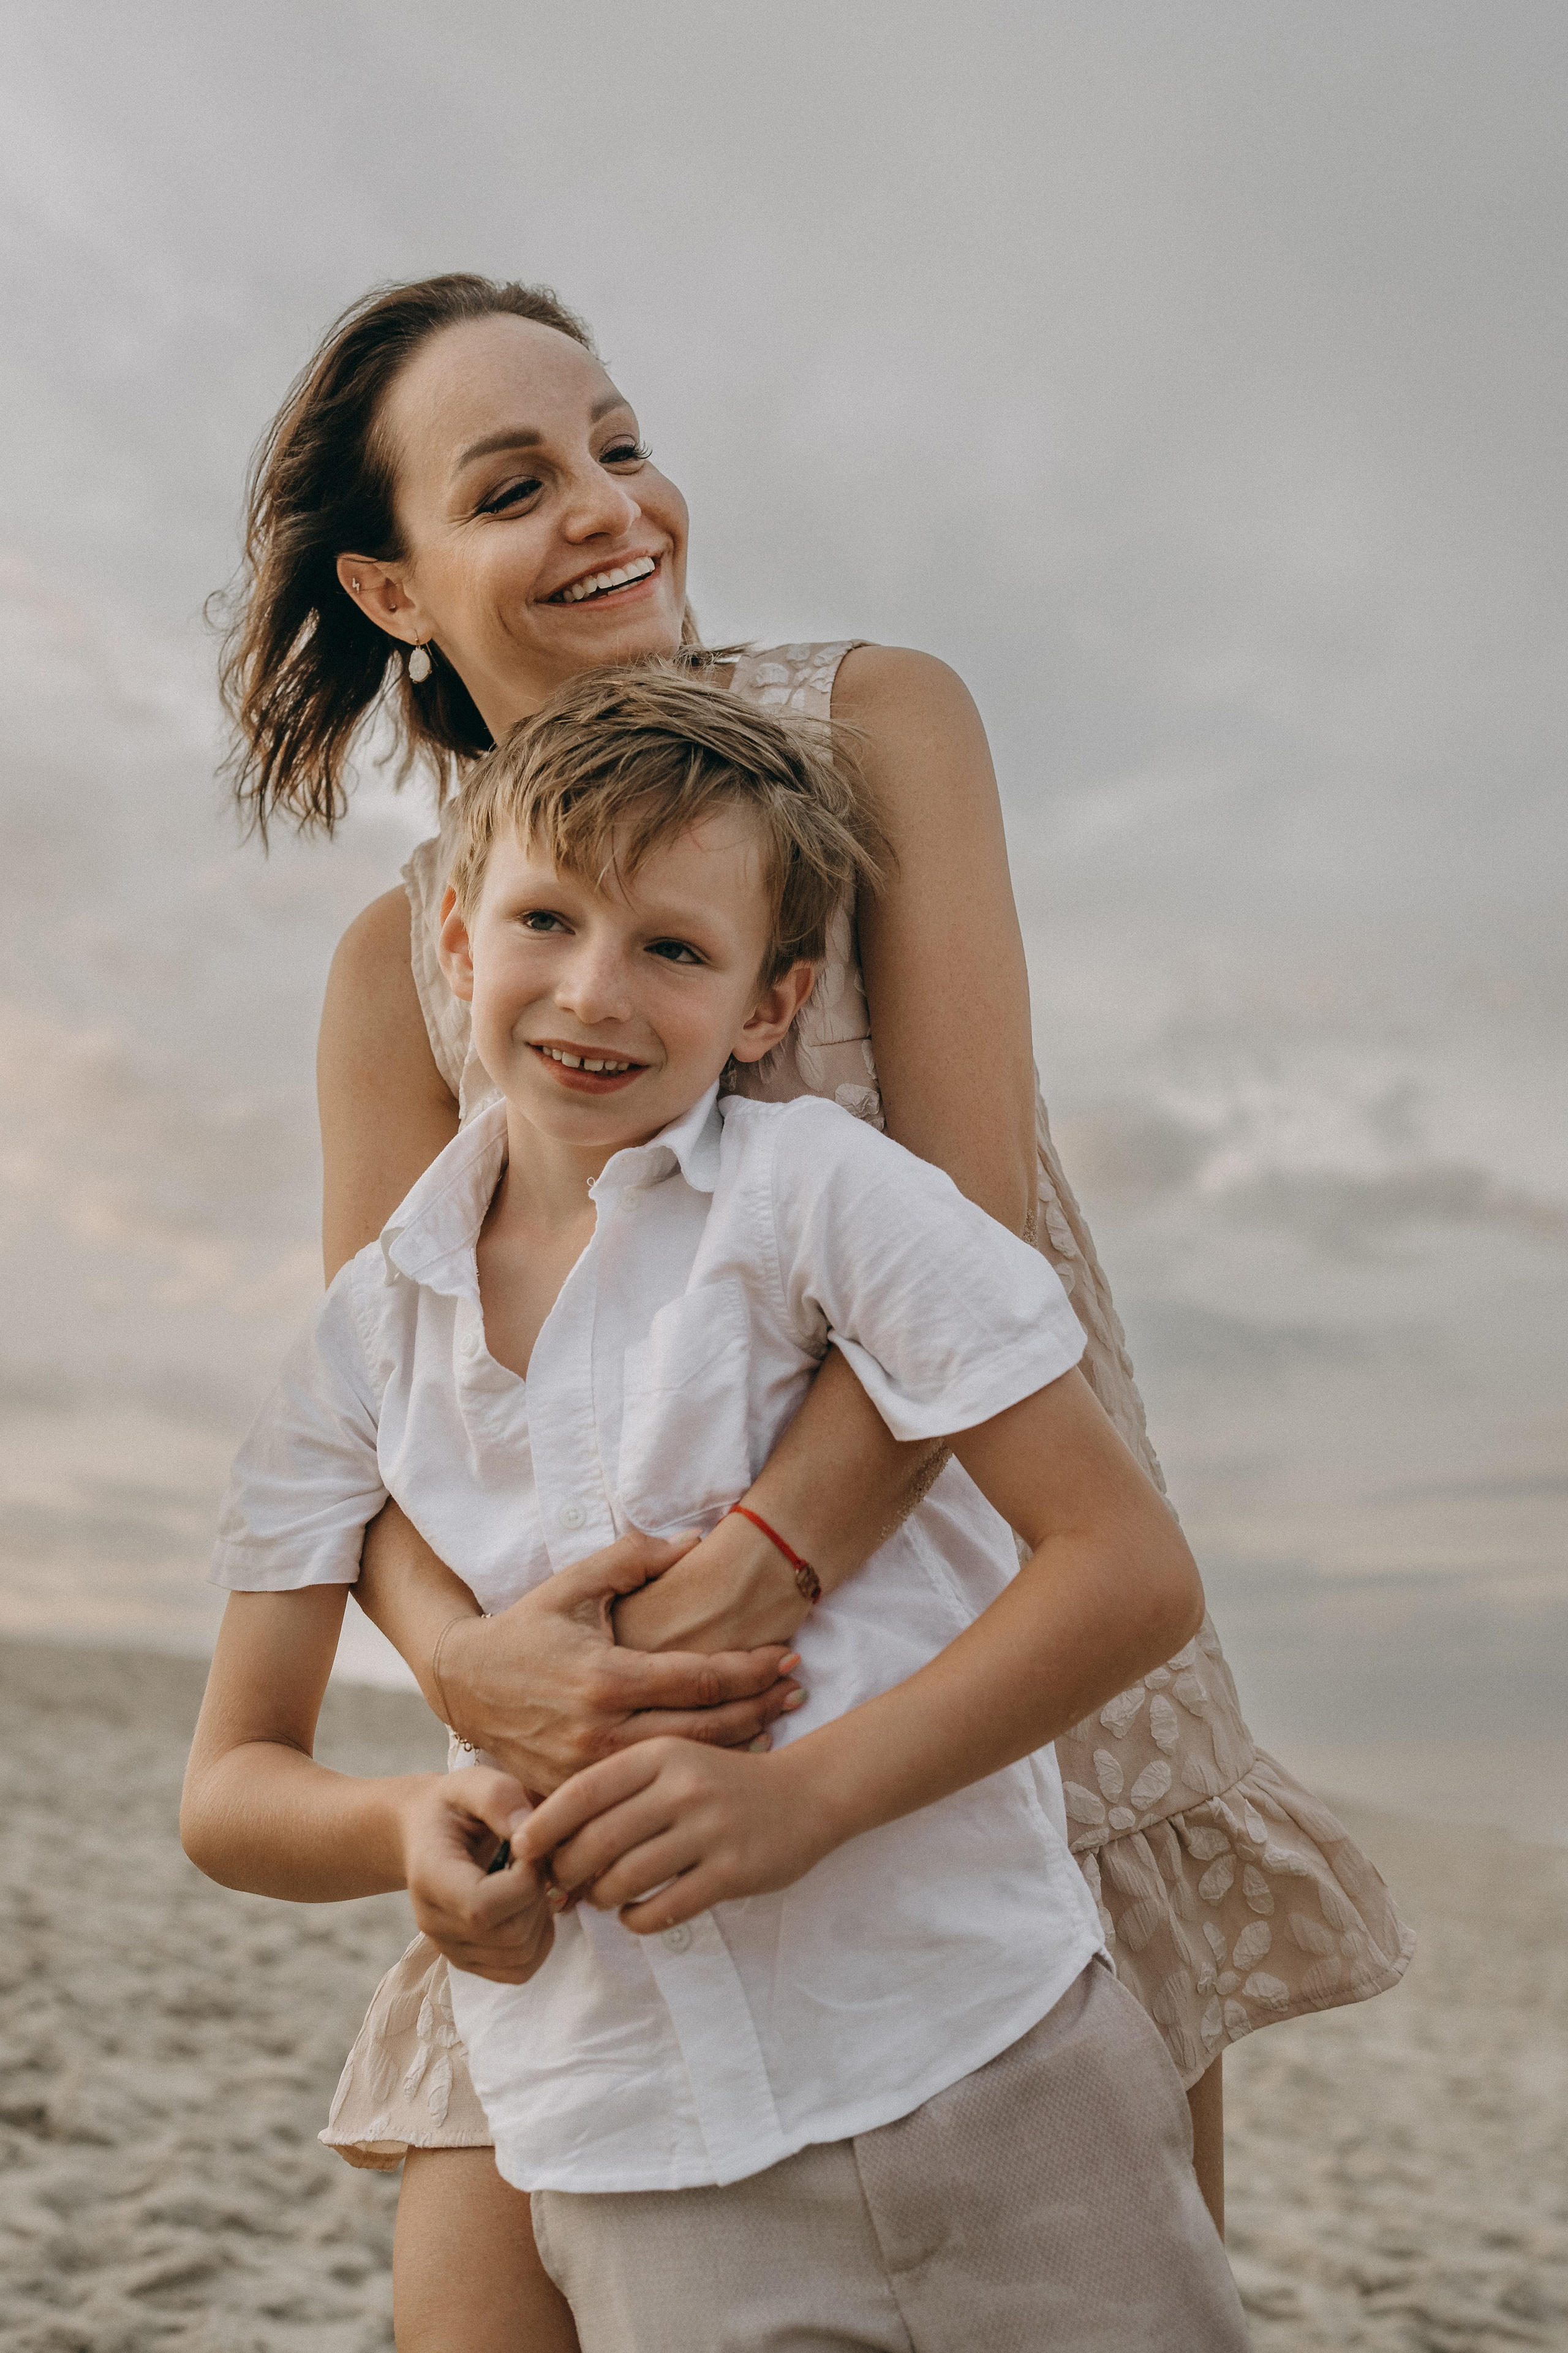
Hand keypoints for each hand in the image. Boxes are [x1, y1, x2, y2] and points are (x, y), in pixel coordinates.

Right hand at [400, 1768, 556, 1985]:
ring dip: (542, 1917)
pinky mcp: (469, 1961)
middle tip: (534, 1861)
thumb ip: (499, 1796)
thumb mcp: (471, 1782)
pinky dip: (539, 1941)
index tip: (529, 1847)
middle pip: (510, 1936)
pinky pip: (519, 1971)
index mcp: (430, 1880)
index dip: (525, 1881)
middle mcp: (434, 1924)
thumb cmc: (453, 1805)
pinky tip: (530, 1905)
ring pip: (521, 1956)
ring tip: (529, 1880)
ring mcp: (451, 1949)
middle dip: (538, 1896)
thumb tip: (528, 1830)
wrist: (425, 1833)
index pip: (482, 1908)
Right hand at [432, 1530, 802, 1793]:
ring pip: (681, 1764)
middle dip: (760, 1707)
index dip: (752, 1668)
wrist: (463, 1684)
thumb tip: (696, 1541)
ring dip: (736, 1745)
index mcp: (606, 1676)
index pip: (700, 1677)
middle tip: (799, 1692)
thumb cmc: (526, 1628)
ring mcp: (588, 1768)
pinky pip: (645, 1789)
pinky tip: (721, 1761)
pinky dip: (687, 1774)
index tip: (788, 1657)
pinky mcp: (576, 1792)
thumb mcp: (574, 1584)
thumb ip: (635, 1559)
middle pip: (705, 1728)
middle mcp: (601, 1729)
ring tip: (777, 1724)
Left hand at [517, 1737, 832, 1935]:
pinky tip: (635, 1914)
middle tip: (563, 1885)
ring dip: (601, 1898)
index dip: (544, 1826)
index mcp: (661, 1753)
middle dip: (568, 1871)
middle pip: (597, 1841)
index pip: (583, 1792)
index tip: (521, 1851)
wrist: (806, 1794)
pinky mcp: (733, 1871)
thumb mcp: (672, 1763)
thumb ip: (619, 1790)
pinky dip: (637, 1920)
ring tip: (602, 1898)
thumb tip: (549, 1836)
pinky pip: (664, 1909)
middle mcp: (683, 1787)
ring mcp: (710, 1829)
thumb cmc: (721, 1783)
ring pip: (626, 1878)